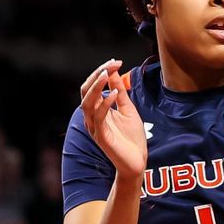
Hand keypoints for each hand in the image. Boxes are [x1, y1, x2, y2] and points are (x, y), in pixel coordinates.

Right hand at [80, 59, 146, 178]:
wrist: (137, 161)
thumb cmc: (132, 137)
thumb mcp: (128, 109)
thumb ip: (121, 92)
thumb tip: (114, 72)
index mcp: (97, 109)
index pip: (92, 86)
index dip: (102, 72)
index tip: (116, 61)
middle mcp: (92, 117)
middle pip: (85, 91)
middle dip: (97, 75)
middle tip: (111, 64)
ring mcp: (95, 127)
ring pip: (88, 103)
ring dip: (97, 86)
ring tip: (108, 73)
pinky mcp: (101, 137)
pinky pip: (99, 117)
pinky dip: (106, 103)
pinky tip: (115, 93)